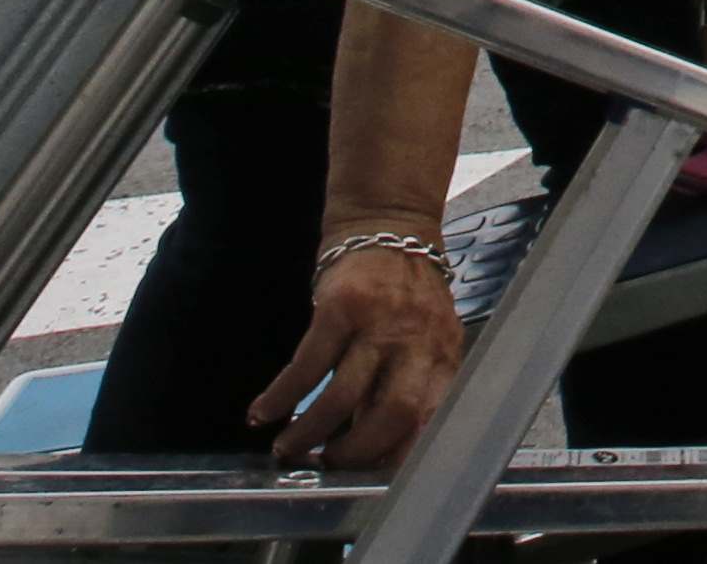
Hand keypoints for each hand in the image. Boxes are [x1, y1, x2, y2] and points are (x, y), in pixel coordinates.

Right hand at [250, 239, 462, 467]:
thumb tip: (376, 449)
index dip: (398, 454)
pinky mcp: (342, 308)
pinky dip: (281, 396)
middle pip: (394, 412)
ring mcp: (381, 322)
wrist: (388, 226)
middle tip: (324, 466)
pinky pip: (307, 365)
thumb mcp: (422, 339)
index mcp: (443, 354)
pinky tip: (262, 414)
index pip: (430, 417)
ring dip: (309, 432)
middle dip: (354, 451)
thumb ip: (406, 385)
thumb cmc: (404, 295)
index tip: (367, 480)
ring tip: (287, 448)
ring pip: (343, 395)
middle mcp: (419, 340)